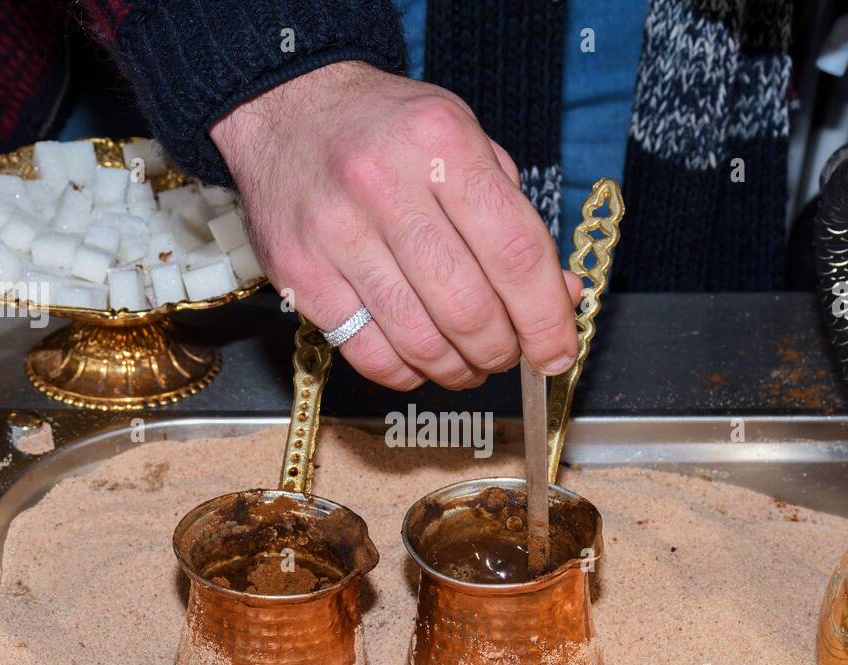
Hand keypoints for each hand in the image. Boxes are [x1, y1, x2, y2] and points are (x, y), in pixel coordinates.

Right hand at [211, 61, 582, 389]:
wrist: (287, 110)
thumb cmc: (387, 131)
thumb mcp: (465, 142)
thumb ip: (514, 219)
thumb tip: (560, 297)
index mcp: (442, 144)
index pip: (515, 254)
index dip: (546, 318)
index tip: (557, 351)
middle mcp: (385, 186)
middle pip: (469, 308)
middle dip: (502, 350)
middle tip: (508, 354)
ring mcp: (336, 234)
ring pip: (420, 341)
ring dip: (458, 368)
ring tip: (469, 362)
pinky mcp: (301, 274)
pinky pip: (368, 353)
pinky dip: (407, 372)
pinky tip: (420, 359)